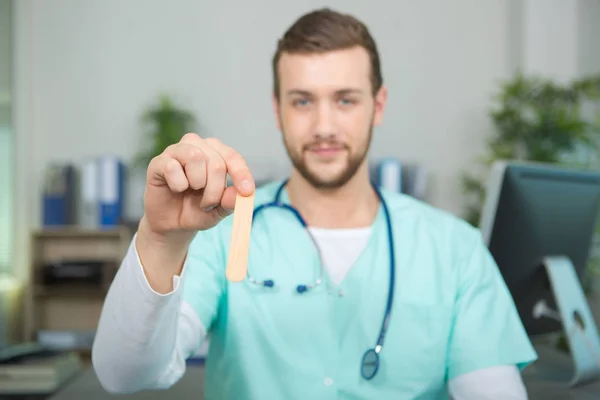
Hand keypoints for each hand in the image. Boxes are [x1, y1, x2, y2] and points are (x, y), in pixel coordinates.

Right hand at [140, 133, 254, 246]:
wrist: (172, 225)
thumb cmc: (197, 211)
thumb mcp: (219, 210)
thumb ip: (230, 202)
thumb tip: (239, 193)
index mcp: (216, 153)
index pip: (232, 157)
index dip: (241, 173)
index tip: (246, 191)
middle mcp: (197, 146)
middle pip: (216, 162)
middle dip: (215, 190)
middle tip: (207, 204)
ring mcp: (176, 151)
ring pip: (196, 157)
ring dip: (198, 184)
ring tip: (192, 193)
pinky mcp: (158, 162)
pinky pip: (172, 167)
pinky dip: (178, 184)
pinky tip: (175, 189)